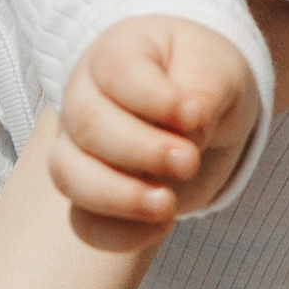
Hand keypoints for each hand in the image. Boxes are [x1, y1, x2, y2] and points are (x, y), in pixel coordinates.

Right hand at [50, 17, 259, 227]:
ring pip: (71, 176)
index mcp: (116, 54)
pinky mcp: (91, 193)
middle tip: (190, 161)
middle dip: (143, 150)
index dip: (155, 100)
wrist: (197, 106)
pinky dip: (119, 234)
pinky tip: (163, 226)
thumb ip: (204, 89)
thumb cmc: (202, 76)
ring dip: (120, 197)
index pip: (117, 72)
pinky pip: (85, 222)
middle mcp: (85, 98)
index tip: (194, 115)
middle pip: (89, 126)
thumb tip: (190, 124)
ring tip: (168, 205)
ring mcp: (79, 147)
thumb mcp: (216, 68)